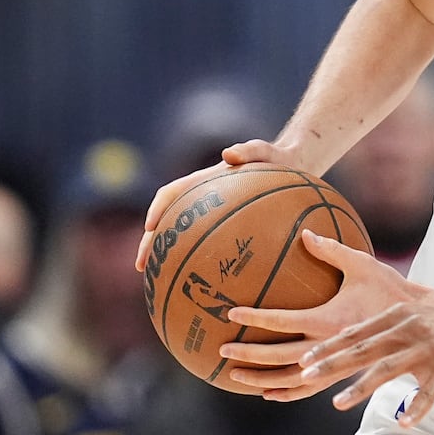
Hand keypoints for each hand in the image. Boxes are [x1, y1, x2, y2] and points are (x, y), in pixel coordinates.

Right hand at [132, 139, 303, 271]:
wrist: (292, 166)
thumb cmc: (275, 158)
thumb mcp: (264, 151)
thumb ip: (248, 150)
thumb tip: (228, 155)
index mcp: (204, 182)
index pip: (171, 194)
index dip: (157, 210)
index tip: (149, 229)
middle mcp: (202, 200)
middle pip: (167, 222)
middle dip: (151, 243)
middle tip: (141, 267)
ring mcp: (212, 215)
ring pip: (182, 238)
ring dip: (167, 257)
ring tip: (159, 282)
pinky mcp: (228, 228)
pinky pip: (208, 246)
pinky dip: (199, 262)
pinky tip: (204, 284)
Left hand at [225, 230, 433, 421]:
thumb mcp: (415, 316)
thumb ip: (385, 325)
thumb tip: (356, 338)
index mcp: (397, 317)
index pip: (354, 332)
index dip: (327, 347)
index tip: (302, 360)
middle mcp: (408, 328)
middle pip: (364, 348)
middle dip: (332, 363)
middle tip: (305, 375)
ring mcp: (429, 347)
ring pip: (389, 368)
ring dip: (362, 387)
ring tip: (338, 403)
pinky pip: (429, 390)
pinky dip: (415, 406)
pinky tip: (402, 422)